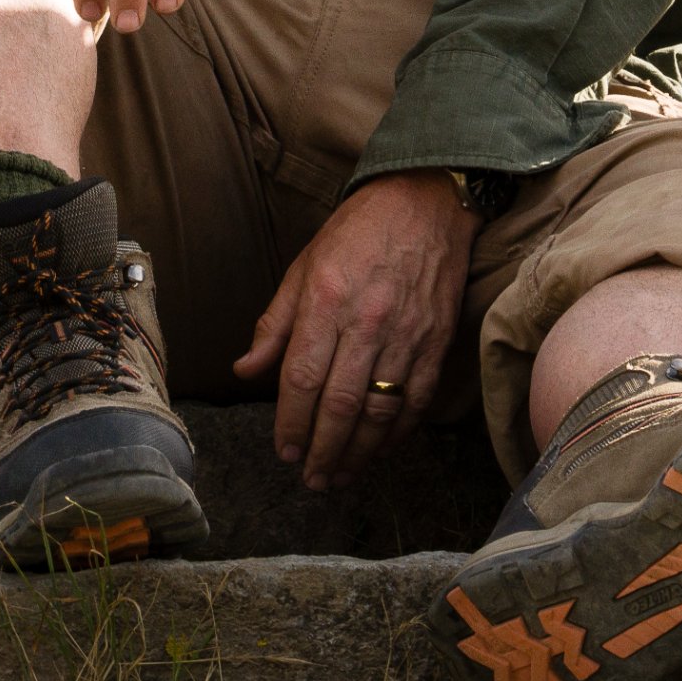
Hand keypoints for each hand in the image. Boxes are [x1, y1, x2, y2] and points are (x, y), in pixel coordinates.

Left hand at [233, 170, 473, 490]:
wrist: (426, 201)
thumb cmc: (357, 232)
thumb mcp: (303, 266)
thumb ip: (275, 324)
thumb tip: (245, 370)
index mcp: (325, 301)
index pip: (302, 378)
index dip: (291, 424)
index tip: (284, 452)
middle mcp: (366, 322)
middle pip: (341, 404)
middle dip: (323, 450)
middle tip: (312, 479)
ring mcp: (406, 334)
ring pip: (381, 410)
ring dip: (359, 452)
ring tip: (341, 475)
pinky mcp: (437, 341)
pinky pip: (417, 400)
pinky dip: (399, 432)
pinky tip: (381, 449)